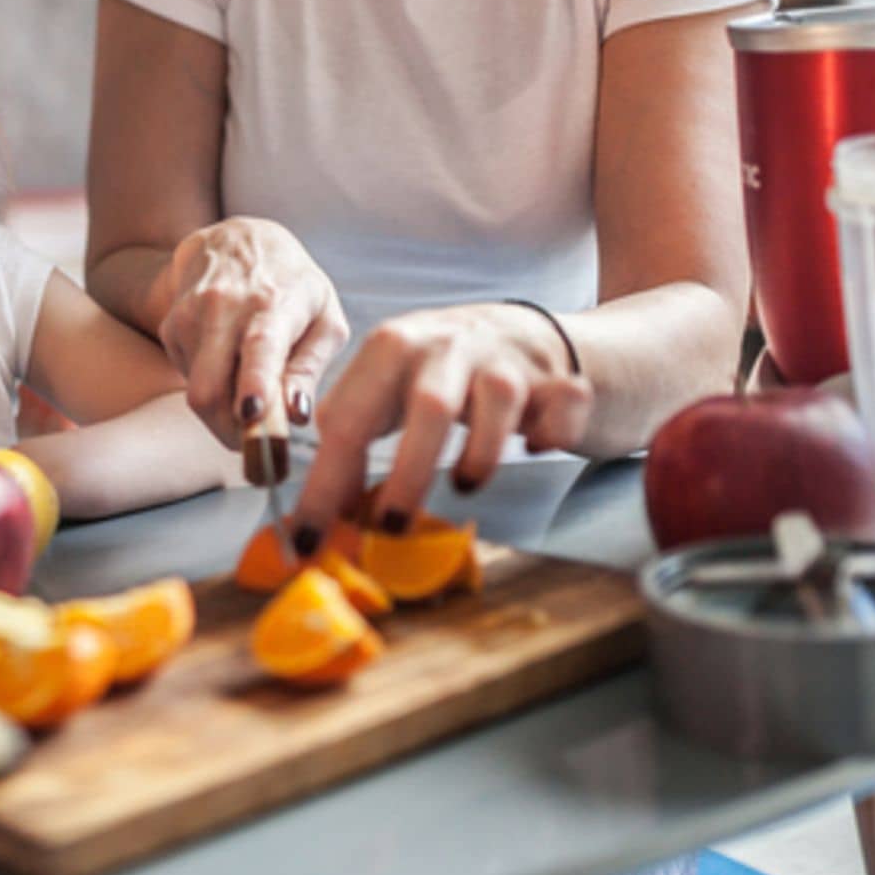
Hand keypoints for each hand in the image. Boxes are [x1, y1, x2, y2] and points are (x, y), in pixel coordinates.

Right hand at [156, 217, 347, 447]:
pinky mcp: (170, 327)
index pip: (260, 346)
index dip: (255, 383)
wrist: (236, 240)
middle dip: (231, 432)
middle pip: (209, 388)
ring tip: (250, 397)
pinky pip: (188, 381)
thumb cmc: (292, 285)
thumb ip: (310, 368)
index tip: (253, 416)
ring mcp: (190, 316)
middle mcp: (224, 307)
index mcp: (272, 303)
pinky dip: (211, 388)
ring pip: (196, 393)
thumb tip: (297, 416)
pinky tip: (228, 364)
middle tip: (259, 447)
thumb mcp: (323, 318)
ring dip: (224, 414)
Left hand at [289, 303, 592, 538]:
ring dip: (482, 454)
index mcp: (390, 348)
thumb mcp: (388, 386)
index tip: (311, 539)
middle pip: (428, 407)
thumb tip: (323, 508)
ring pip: (498, 401)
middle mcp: (447, 345)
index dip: (326, 483)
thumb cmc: (443, 371)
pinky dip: (552, 434)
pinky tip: (536, 446)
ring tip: (467, 484)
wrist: (528, 335)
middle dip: (407, 474)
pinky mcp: (559, 376)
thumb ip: (354, 432)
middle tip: (393, 527)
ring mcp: (506, 359)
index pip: (348, 418)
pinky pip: (563, 407)